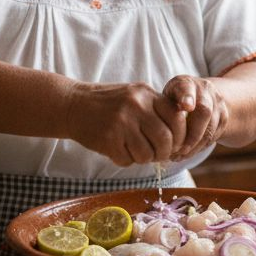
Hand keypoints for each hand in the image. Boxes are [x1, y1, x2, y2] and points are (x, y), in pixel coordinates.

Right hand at [65, 81, 185, 165]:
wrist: (73, 105)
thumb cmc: (109, 104)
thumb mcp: (135, 96)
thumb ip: (157, 109)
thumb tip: (182, 135)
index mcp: (146, 94)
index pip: (177, 118)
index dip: (179, 136)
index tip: (173, 143)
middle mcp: (136, 106)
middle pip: (166, 140)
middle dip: (164, 153)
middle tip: (156, 154)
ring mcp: (121, 122)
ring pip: (147, 154)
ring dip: (144, 159)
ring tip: (134, 150)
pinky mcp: (108, 139)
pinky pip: (127, 161)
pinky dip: (125, 160)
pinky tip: (117, 149)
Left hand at [161, 75, 228, 159]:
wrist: (203, 96)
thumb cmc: (175, 99)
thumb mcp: (166, 97)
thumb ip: (162, 108)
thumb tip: (155, 131)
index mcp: (186, 83)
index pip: (187, 88)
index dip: (187, 97)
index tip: (185, 107)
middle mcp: (204, 90)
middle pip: (204, 111)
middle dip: (191, 134)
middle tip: (178, 150)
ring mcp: (217, 103)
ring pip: (210, 128)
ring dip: (195, 145)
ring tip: (179, 155)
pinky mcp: (224, 118)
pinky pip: (213, 136)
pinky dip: (199, 148)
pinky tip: (187, 154)